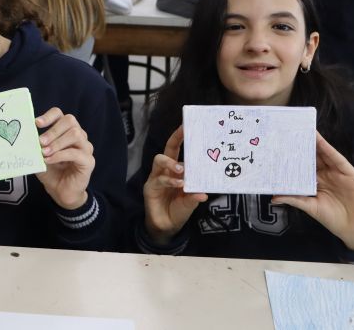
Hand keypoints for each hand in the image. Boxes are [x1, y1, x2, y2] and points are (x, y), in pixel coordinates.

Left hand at [34, 108, 93, 209]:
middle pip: (70, 121)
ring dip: (57, 143)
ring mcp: (85, 147)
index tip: (36, 123)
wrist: (60, 192)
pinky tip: (49, 160)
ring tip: (44, 152)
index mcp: (66, 131)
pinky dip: (60, 155)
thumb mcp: (39, 156)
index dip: (49, 116)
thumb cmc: (51, 172)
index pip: (60, 114)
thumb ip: (35, 145)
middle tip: (40, 142)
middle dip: (53, 131)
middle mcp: (79, 136)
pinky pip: (76, 153)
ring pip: (75, 134)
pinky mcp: (88, 161)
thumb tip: (25, 136)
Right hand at [143, 126, 207, 245]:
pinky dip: (170, 181)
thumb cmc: (179, 210)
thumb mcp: (191, 202)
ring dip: (171, 163)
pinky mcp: (150, 187)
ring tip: (181, 169)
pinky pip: (159, 180)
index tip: (187, 126)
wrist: (167, 227)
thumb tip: (203, 193)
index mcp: (176, 170)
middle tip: (184, 134)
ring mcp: (156, 178)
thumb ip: (195, 195)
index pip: (177, 150)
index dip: (180, 138)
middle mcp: (165, 171)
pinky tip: (179, 184)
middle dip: (174, 140)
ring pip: (159, 160)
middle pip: (166, 150)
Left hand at [272, 132, 353, 253]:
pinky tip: (321, 142)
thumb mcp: (310, 207)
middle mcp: (327, 175)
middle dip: (303, 145)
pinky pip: (338, 160)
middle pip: (314, 157)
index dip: (294, 155)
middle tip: (291, 132)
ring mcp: (338, 173)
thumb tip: (274, 197)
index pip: (303, 165)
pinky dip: (329, 150)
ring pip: (325, 155)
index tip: (282, 146)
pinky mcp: (350, 174)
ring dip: (316, 143)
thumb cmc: (332, 218)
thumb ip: (294, 199)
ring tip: (305, 131)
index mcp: (316, 181)